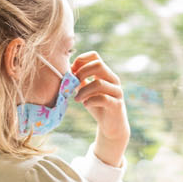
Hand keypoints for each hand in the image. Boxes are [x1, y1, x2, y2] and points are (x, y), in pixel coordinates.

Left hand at [72, 51, 129, 167]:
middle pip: (98, 64)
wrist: (111, 126)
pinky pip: (103, 99)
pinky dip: (91, 101)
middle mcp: (113, 79)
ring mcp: (117, 92)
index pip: (94, 56)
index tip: (72, 72)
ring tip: (77, 99)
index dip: (81, 60)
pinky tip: (86, 105)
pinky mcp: (117, 105)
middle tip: (73, 84)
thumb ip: (78, 81)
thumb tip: (65, 71)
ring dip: (83, 90)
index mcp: (105, 73)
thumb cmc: (97, 106)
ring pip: (99, 83)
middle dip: (82, 73)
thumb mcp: (85, 91)